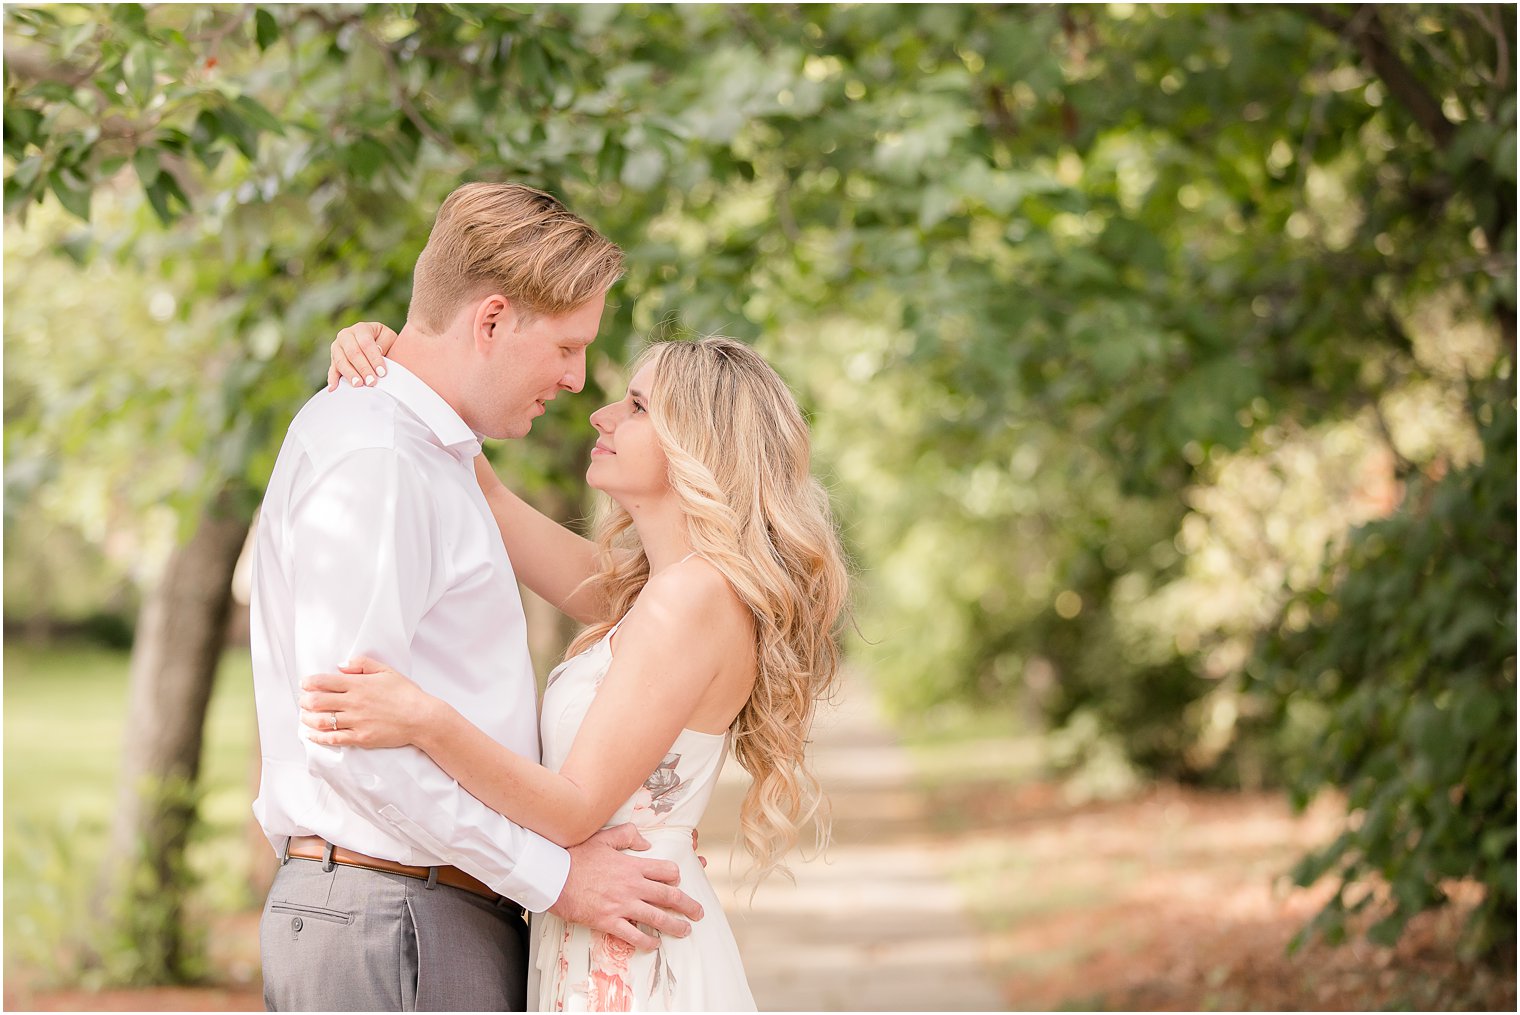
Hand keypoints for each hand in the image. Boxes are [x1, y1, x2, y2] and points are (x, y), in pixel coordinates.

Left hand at [300, 656, 432, 748]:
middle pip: (317, 702)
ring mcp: (356, 721)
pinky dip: (318, 737)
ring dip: (307, 718)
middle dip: (305, 701)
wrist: (422, 718)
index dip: (309, 683)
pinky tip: (312, 734)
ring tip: (304, 717)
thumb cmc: (406, 693)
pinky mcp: (360, 738)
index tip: (304, 684)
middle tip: (303, 701)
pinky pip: (333, 738)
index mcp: (358, 684)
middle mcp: (353, 703)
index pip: (323, 682)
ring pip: (321, 721)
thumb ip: (362, 664)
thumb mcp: (387, 671)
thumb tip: (341, 665)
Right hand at [327, 322, 397, 390]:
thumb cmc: (383, 341)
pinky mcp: (333, 358)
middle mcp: (345, 335)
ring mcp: (337, 347)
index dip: (374, 358)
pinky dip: (332, 379)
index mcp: (361, 328)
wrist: (374, 340)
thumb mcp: (388, 337)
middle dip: (363, 368)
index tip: (382, 372)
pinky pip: (332, 369)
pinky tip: (333, 388)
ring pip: (341, 361)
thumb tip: (378, 351)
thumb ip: (384, 342)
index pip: (366, 343)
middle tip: (371, 382)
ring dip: (349, 374)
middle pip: (352, 352)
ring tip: (358, 385)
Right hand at [550, 823, 703, 950]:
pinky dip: (647, 942)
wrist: (554, 876)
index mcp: (633, 867)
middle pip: (669, 897)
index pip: (666, 872)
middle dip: (688, 906)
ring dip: (675, 926)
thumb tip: (646, 843)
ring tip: (685, 931)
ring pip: (657, 918)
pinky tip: (654, 944)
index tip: (677, 883)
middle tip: (698, 913)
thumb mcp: (604, 838)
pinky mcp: (609, 922)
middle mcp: (632, 887)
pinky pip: (634, 936)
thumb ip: (628, 836)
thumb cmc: (576, 856)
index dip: (675, 877)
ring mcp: (622, 906)